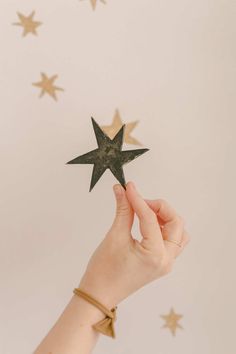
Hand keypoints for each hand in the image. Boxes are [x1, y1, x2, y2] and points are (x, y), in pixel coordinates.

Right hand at [79, 181, 189, 308]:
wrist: (99, 294)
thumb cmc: (104, 270)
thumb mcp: (114, 237)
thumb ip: (123, 210)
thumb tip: (122, 189)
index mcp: (156, 255)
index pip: (151, 218)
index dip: (138, 199)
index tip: (128, 187)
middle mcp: (167, 260)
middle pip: (176, 223)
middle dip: (159, 208)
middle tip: (138, 201)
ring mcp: (166, 263)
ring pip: (178, 232)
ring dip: (166, 218)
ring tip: (145, 212)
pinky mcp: (161, 263)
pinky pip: (172, 241)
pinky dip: (165, 228)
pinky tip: (149, 223)